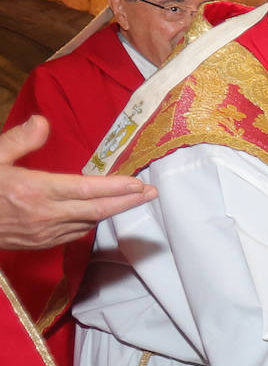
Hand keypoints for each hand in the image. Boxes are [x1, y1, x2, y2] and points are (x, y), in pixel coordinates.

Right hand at [0, 115, 156, 249]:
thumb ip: (18, 140)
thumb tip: (42, 121)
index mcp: (33, 191)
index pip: (86, 190)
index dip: (116, 188)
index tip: (139, 183)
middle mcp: (43, 215)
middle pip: (97, 211)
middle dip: (128, 202)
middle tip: (152, 193)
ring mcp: (43, 233)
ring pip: (88, 223)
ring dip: (112, 212)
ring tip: (132, 199)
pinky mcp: (40, 244)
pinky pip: (74, 233)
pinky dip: (91, 221)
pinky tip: (99, 213)